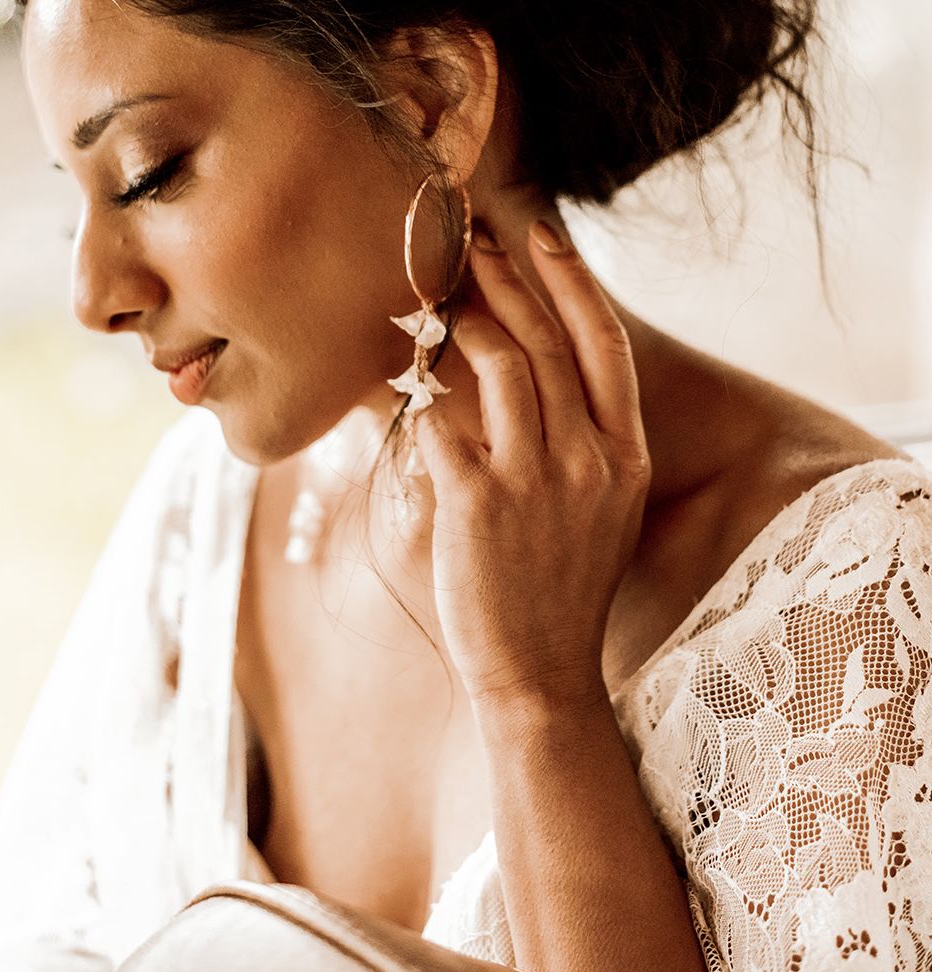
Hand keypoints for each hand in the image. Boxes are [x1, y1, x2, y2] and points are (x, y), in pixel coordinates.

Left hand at [412, 220, 650, 706]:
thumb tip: (528, 381)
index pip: (606, 345)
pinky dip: (421, 400)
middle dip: (509, 280)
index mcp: (627, 458)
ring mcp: (539, 479)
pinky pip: (441, 422)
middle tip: (475, 244)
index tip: (544, 236)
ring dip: (464, 326)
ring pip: (500, 365)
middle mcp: (591, 459)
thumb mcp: (598, 514)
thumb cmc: (560, 592)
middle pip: (549, 340)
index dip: (573, 282)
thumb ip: (578, 446)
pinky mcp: (479, 502)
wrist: (541, 674)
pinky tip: (406, 390)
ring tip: (440, 309)